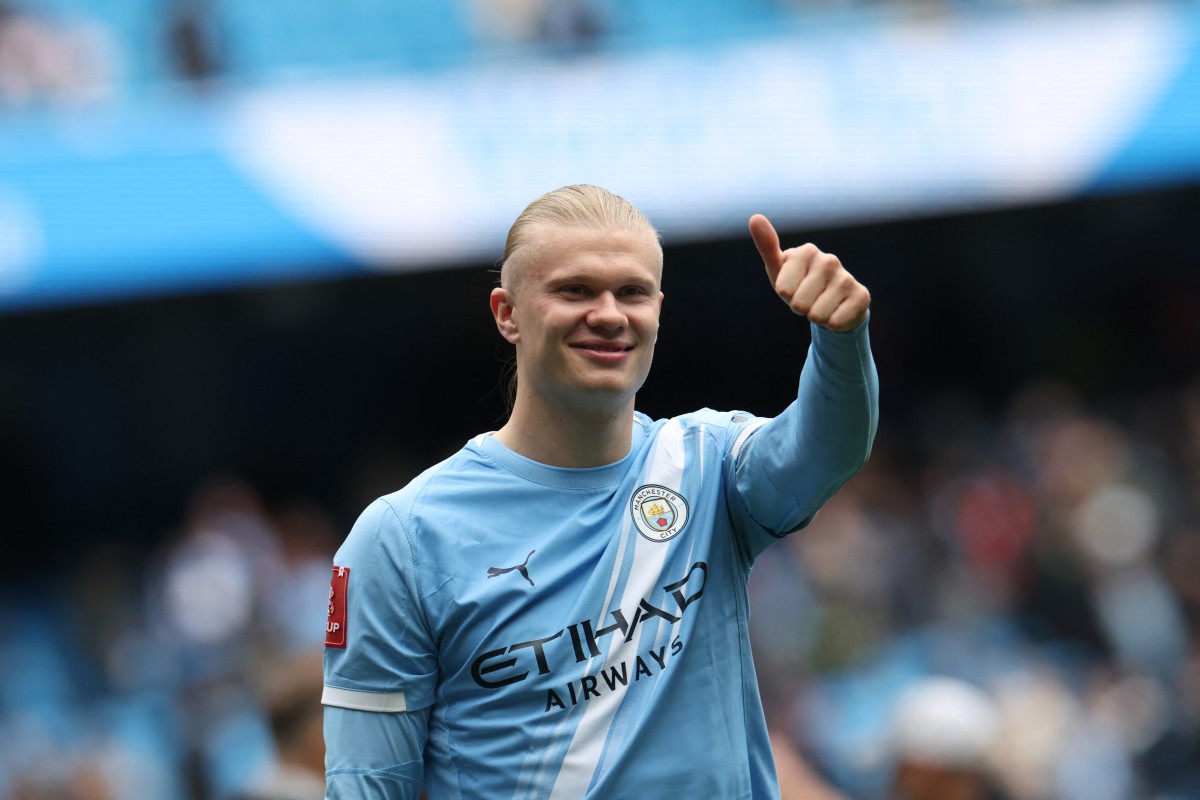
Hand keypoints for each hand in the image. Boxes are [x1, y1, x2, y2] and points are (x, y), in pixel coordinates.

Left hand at [749, 214, 869, 331]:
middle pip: (800, 304)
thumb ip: (767, 246)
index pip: (784, 289)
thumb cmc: (798, 284)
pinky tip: (837, 312)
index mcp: (806, 251)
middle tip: (808, 299)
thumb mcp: (779, 269)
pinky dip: (832, 324)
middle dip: (800, 308)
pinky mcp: (861, 296)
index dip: (786, 295)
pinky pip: (836, 322)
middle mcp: (829, 260)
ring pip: (817, 315)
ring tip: (821, 305)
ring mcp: (847, 277)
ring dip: (816, 317)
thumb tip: (755, 217)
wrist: (831, 303)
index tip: (793, 288)